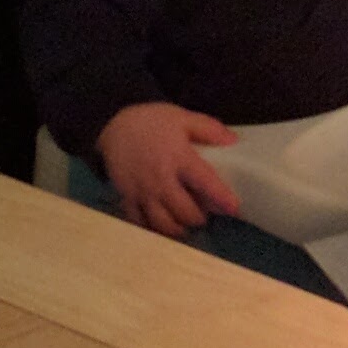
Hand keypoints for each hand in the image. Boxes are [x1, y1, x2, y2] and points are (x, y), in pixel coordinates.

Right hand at [94, 101, 241, 235]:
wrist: (113, 124)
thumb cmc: (152, 121)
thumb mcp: (182, 118)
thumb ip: (209, 129)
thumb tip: (234, 142)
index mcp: (179, 157)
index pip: (205, 182)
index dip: (221, 198)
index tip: (234, 209)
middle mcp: (161, 179)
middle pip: (185, 211)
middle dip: (199, 217)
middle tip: (205, 213)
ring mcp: (142, 192)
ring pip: (163, 223)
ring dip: (179, 228)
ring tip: (186, 223)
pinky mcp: (127, 198)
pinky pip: (140, 223)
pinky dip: (153, 229)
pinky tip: (163, 225)